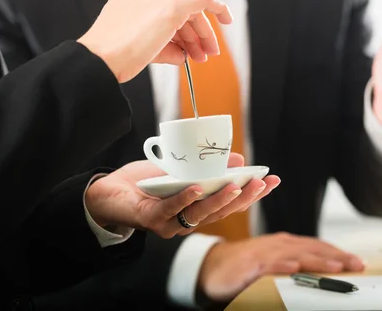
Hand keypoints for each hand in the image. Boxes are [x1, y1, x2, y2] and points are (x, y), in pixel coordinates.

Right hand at [78, 0, 232, 82]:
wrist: (103, 57)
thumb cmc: (113, 56)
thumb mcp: (139, 49)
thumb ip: (163, 49)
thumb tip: (182, 56)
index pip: (160, 12)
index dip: (177, 30)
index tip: (185, 43)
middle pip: (177, 13)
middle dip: (192, 36)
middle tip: (203, 55)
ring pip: (189, 13)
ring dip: (201, 36)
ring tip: (206, 56)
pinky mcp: (171, 7)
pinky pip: (203, 0)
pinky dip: (218, 7)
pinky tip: (228, 19)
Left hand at [85, 153, 279, 238]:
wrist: (109, 191)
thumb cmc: (145, 181)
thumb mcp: (180, 168)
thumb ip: (205, 166)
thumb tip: (236, 158)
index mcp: (197, 208)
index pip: (230, 204)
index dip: (252, 194)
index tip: (272, 180)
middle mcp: (187, 221)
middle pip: (221, 212)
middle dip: (244, 198)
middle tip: (261, 183)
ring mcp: (171, 224)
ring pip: (200, 215)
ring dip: (219, 200)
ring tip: (235, 186)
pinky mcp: (151, 220)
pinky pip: (171, 211)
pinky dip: (185, 199)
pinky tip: (197, 188)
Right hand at [198, 233, 364, 302]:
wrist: (213, 267)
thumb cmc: (246, 267)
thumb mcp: (275, 266)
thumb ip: (294, 266)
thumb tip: (322, 276)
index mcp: (286, 244)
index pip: (317, 246)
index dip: (338, 253)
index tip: (358, 263)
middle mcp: (278, 245)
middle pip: (312, 249)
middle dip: (336, 256)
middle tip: (357, 265)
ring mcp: (264, 253)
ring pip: (295, 255)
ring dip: (317, 260)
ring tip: (337, 266)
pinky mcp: (250, 263)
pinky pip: (268, 264)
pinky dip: (282, 266)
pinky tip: (295, 269)